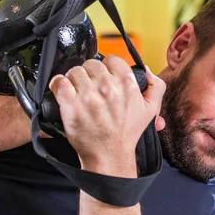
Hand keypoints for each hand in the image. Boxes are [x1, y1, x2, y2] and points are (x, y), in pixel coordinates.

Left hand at [49, 56, 165, 170]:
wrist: (110, 155)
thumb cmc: (127, 133)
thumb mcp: (151, 109)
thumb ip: (155, 86)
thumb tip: (146, 70)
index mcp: (127, 84)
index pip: (112, 59)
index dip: (107, 68)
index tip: (105, 78)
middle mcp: (107, 87)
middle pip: (91, 64)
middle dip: (90, 75)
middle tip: (92, 88)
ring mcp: (88, 96)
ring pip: (75, 71)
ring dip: (74, 80)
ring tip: (79, 93)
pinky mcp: (70, 106)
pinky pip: (59, 82)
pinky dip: (58, 84)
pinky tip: (63, 92)